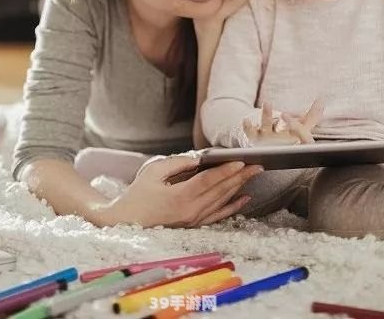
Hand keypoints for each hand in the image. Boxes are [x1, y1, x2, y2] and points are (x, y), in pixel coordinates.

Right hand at [101, 155, 262, 227]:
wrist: (125, 221)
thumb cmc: (137, 194)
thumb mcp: (153, 171)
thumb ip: (177, 163)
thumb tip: (198, 158)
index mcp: (179, 197)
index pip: (208, 181)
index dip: (226, 171)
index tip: (241, 161)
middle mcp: (190, 211)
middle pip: (220, 191)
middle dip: (240, 177)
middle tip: (258, 165)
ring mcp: (193, 220)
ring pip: (222, 201)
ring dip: (239, 187)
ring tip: (253, 175)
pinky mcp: (193, 224)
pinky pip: (217, 215)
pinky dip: (232, 207)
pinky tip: (244, 198)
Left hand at [242, 100, 323, 145]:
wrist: (269, 151)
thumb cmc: (288, 139)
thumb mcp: (301, 129)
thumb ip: (312, 117)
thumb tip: (321, 100)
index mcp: (295, 141)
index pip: (302, 137)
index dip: (298, 128)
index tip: (291, 114)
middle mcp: (282, 142)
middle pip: (286, 133)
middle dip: (287, 124)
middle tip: (284, 114)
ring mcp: (268, 140)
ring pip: (267, 128)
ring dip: (267, 115)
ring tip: (268, 103)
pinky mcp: (255, 139)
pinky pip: (250, 133)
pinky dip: (247, 127)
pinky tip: (245, 120)